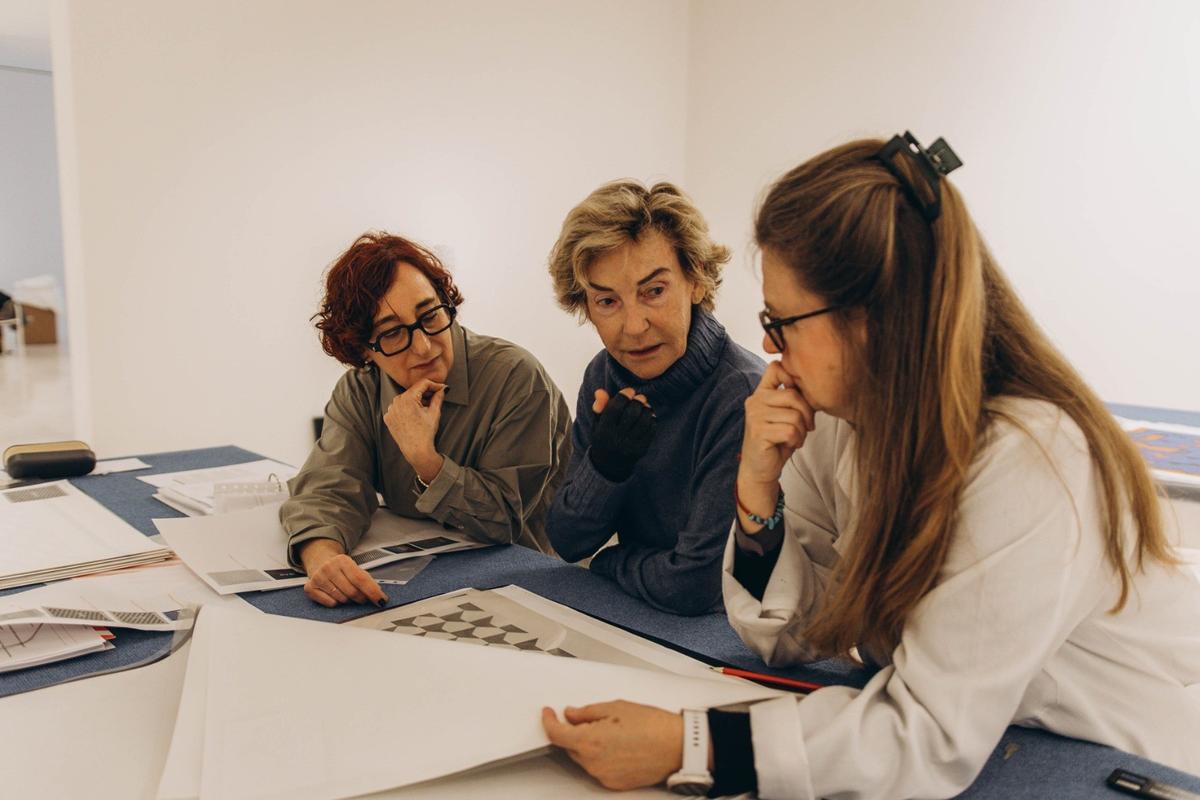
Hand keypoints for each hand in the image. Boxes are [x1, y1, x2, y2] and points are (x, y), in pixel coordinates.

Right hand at [298, 538, 387, 607]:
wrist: (320, 561)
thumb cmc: (341, 568)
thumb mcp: (355, 568)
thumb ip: (367, 580)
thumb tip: (379, 595)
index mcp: (343, 560)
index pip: (360, 579)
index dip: (372, 591)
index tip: (381, 600)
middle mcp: (329, 567)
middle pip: (352, 592)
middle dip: (361, 598)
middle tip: (362, 597)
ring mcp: (318, 577)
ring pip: (342, 599)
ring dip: (348, 600)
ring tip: (346, 592)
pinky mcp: (310, 587)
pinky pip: (330, 603)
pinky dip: (336, 603)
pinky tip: (335, 595)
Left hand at [383, 378, 446, 482]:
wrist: (416, 450)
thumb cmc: (425, 434)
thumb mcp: (434, 413)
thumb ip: (438, 397)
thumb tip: (442, 389)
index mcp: (407, 399)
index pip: (422, 384)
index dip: (434, 384)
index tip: (440, 388)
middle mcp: (396, 402)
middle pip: (413, 391)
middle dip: (425, 393)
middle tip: (435, 397)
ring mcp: (390, 410)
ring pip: (405, 399)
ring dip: (415, 401)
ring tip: (424, 409)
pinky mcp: (388, 417)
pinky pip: (398, 408)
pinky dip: (406, 409)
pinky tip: (414, 416)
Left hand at [541, 701, 682, 790]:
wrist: (677, 746)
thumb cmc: (652, 726)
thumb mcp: (615, 707)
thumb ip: (586, 712)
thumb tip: (571, 714)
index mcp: (589, 741)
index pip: (556, 734)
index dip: (549, 721)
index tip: (549, 714)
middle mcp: (593, 763)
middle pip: (569, 747)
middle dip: (573, 731)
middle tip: (588, 718)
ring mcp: (603, 775)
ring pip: (584, 758)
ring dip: (588, 744)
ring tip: (612, 730)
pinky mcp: (614, 784)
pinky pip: (598, 768)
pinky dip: (600, 756)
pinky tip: (617, 744)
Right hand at [588, 388, 655, 481]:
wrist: (609, 464)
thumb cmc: (604, 437)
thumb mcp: (598, 424)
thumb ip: (599, 407)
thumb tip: (600, 390)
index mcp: (604, 431)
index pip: (615, 408)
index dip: (624, 396)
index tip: (629, 391)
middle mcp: (617, 439)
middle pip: (631, 413)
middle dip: (637, 401)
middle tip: (639, 397)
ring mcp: (630, 445)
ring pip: (643, 421)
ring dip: (647, 409)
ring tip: (645, 405)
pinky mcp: (641, 449)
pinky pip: (651, 430)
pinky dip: (651, 420)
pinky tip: (648, 416)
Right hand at [737, 362, 813, 529]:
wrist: (761, 468)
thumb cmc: (777, 440)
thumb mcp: (786, 415)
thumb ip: (794, 398)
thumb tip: (815, 384)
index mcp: (761, 392)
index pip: (776, 367)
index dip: (792, 377)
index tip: (799, 399)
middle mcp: (755, 400)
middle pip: (793, 395)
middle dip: (806, 414)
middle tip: (806, 427)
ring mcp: (755, 415)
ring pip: (794, 415)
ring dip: (801, 431)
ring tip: (794, 438)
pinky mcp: (759, 431)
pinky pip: (791, 430)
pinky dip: (796, 440)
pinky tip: (789, 444)